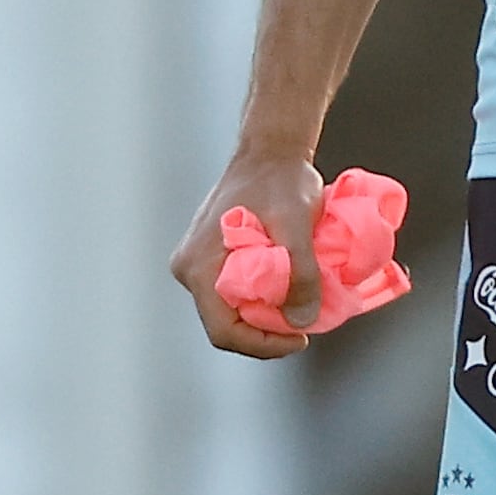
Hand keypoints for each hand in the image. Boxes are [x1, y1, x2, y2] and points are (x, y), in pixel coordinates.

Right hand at [173, 152, 329, 359]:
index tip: (301, 338)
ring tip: (301, 307)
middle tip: (306, 324)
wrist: (270, 149)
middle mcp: (189, 270)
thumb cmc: (281, 181)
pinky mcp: (209, 258)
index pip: (224, 331)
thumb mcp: (297, 226)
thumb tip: (302, 321)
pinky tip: (289, 290)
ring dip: (266, 315)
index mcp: (198, 268)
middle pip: (227, 324)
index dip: (263, 344)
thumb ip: (301, 273)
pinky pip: (234, 292)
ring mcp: (197, 264)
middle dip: (268, 332)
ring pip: (232, 310)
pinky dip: (262, 298)